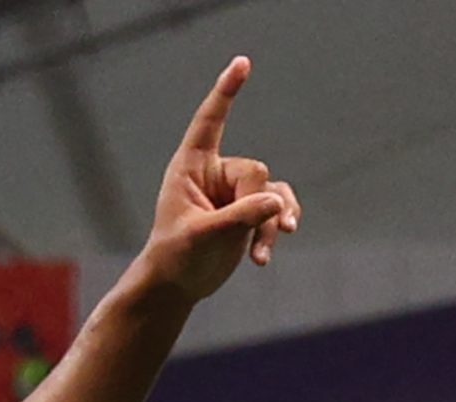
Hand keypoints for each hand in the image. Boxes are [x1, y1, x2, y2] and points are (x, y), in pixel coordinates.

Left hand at [136, 57, 301, 302]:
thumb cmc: (176, 256)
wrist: (177, 283)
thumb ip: (239, 216)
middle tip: (239, 236)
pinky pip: (279, 207)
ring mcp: (236, 191)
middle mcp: (216, 172)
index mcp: (191, 166)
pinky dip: (277, 229)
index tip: (243, 63)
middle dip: (254, 206)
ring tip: (259, 255)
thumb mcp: (203, 236)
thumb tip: (277, 201)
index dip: (226, 92)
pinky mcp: (251, 210)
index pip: (210, 121)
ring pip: (273, 192)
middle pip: (255, 172)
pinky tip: (263, 258)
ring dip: (272, 223)